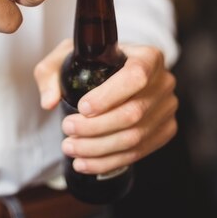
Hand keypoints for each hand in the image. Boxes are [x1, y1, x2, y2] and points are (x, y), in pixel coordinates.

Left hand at [34, 40, 177, 174]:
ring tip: (71, 148)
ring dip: (99, 149)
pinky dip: (109, 161)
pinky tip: (86, 162)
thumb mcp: (68, 55)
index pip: (135, 76)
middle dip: (96, 128)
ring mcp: (166, 108)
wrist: (115, 72)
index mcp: (148, 56)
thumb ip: (51, 71)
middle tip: (67, 129)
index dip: (109, 96)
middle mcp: (163, 81)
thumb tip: (49, 100)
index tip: (82, 107)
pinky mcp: (165, 130)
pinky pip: (139, 152)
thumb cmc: (93, 61)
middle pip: (134, 112)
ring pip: (135, 137)